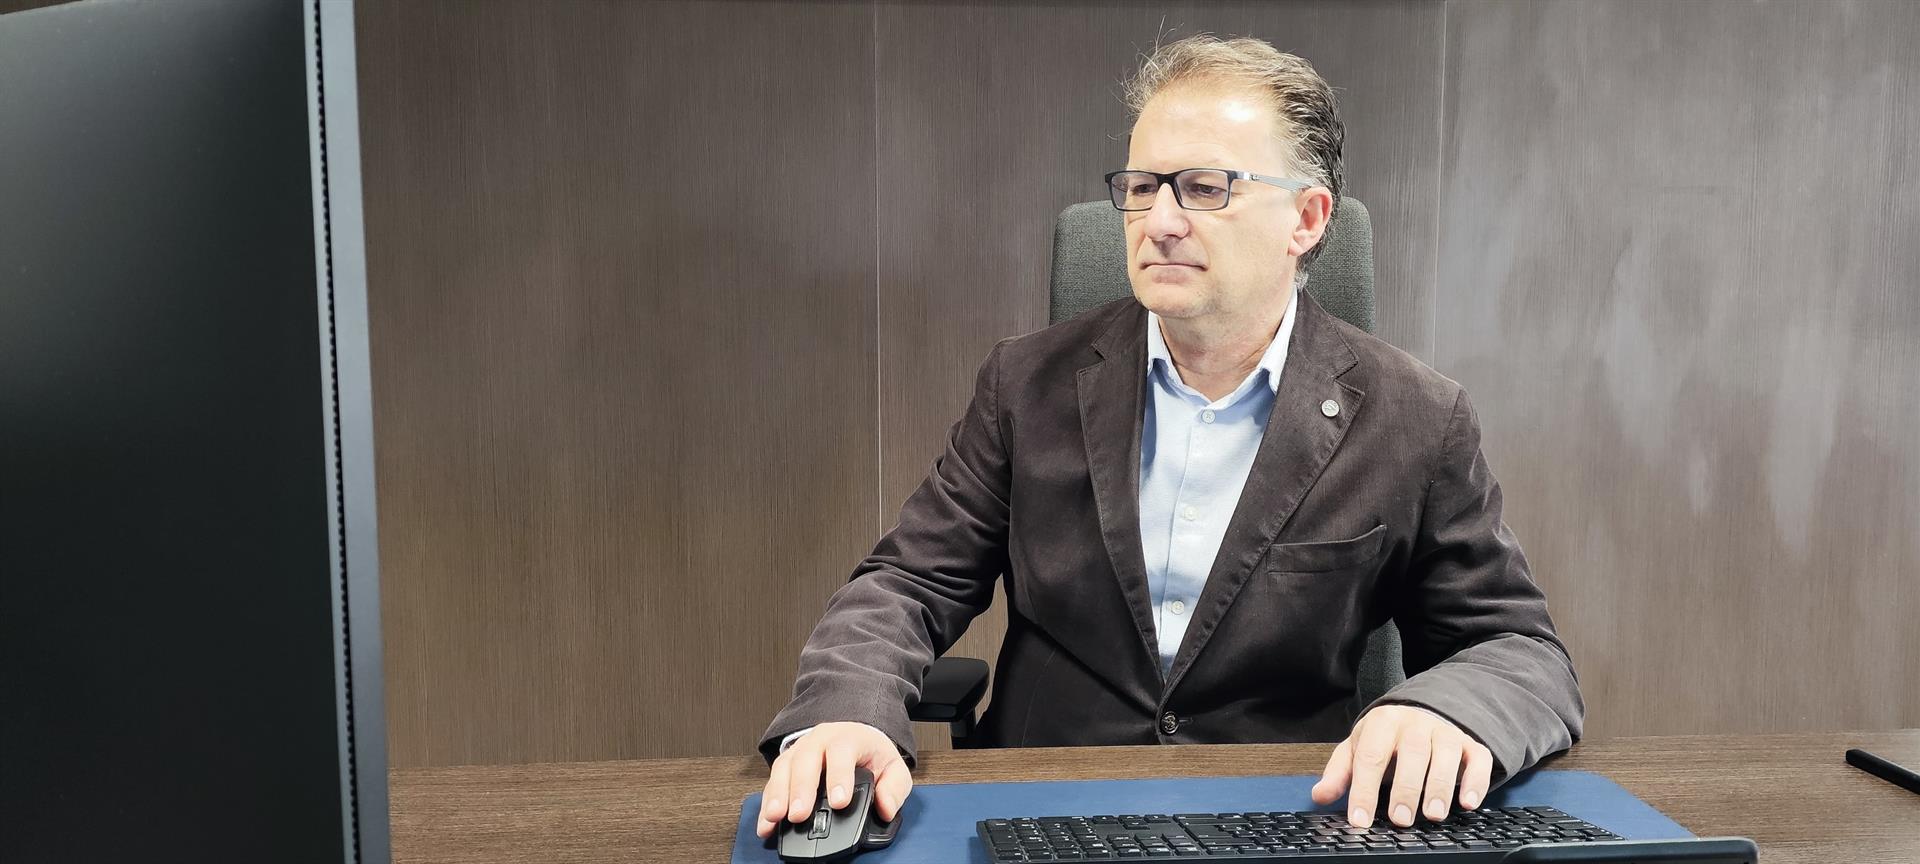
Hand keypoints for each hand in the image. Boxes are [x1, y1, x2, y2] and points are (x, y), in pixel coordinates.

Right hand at [755, 722, 912, 838]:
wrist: (854, 736)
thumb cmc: (870, 754)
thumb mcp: (893, 767)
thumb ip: (894, 788)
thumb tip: (886, 808)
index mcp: (849, 737)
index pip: (842, 751)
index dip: (839, 776)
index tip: (839, 802)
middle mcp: (820, 740)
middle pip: (806, 759)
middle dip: (801, 789)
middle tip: (800, 815)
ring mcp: (800, 750)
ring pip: (784, 768)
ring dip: (778, 794)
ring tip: (776, 817)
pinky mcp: (786, 765)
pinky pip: (772, 782)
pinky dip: (767, 803)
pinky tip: (766, 822)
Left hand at [1310, 705, 1494, 828]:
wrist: (1423, 711)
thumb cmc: (1387, 738)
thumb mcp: (1358, 748)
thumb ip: (1340, 772)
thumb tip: (1320, 795)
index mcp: (1382, 723)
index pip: (1370, 756)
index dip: (1364, 789)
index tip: (1360, 820)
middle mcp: (1415, 723)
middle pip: (1413, 753)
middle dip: (1407, 788)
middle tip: (1401, 819)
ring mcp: (1445, 731)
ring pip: (1446, 754)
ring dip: (1441, 786)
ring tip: (1433, 815)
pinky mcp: (1470, 743)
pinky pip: (1478, 759)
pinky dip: (1476, 781)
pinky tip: (1468, 803)